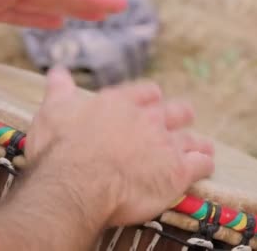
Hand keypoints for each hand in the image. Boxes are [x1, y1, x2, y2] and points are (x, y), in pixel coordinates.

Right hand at [25, 68, 214, 227]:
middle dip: (179, 116)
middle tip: (180, 122)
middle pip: (176, 111)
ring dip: (196, 143)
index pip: (146, 93)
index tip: (152, 102)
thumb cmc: (60, 149)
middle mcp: (147, 119)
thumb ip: (60, 90)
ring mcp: (165, 144)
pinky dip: (204, 164)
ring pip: (191, 139)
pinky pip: (201, 164)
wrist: (75, 183)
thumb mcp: (52, 111)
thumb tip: (58, 71)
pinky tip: (203, 167)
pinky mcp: (177, 172)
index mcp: (120, 103)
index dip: (151, 98)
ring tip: (201, 147)